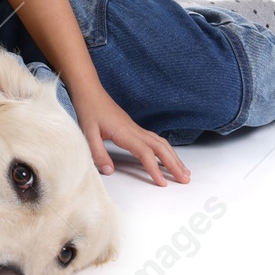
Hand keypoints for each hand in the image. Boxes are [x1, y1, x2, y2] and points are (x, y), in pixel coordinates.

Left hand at [70, 86, 191, 186]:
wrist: (90, 92)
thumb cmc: (89, 110)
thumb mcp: (88, 133)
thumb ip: (98, 153)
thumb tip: (109, 171)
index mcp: (125, 133)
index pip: (145, 152)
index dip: (154, 168)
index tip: (162, 182)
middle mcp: (135, 130)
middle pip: (160, 148)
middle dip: (174, 164)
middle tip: (185, 180)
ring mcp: (136, 129)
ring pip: (161, 143)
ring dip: (174, 157)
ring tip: (184, 172)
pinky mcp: (135, 129)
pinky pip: (156, 140)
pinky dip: (166, 150)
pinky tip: (170, 157)